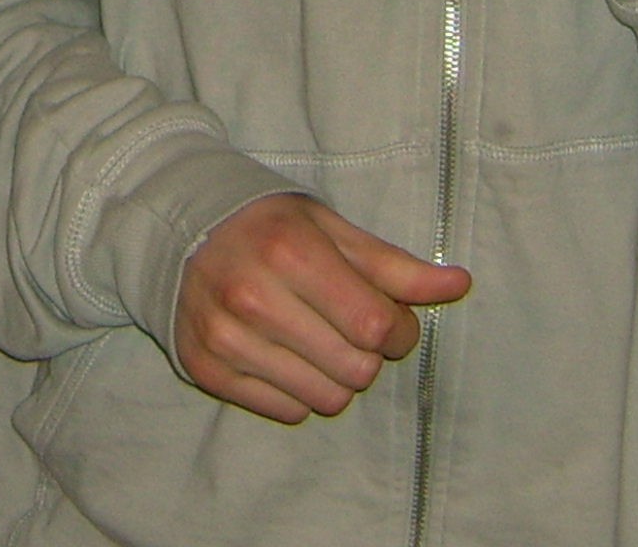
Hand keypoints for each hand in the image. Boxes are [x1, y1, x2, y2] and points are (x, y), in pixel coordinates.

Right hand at [174, 194, 470, 423]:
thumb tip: (460, 285)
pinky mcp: (205, 369)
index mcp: (289, 252)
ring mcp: (224, 338)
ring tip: (318, 341)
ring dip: (337, 377)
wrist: (177, 228)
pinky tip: (285, 355)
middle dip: (369, 355)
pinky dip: (299, 391)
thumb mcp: (330, 229)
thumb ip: (394, 265)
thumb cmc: (268, 226)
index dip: (401, 331)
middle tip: (349, 327)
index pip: (376, 327)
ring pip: (326, 399)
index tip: (390, 318)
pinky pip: (287, 411)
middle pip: (356, 369)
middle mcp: (252, 298)